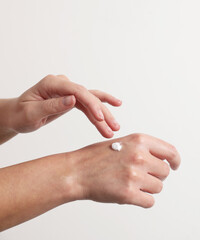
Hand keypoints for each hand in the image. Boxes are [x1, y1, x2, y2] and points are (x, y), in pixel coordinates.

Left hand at [4, 74, 121, 137]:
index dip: (91, 103)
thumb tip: (73, 100)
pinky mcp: (72, 99)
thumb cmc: (20, 114)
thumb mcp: (31, 113)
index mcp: (52, 83)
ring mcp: (69, 91)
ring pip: (92, 102)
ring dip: (104, 115)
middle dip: (103, 112)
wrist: (17, 115)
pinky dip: (99, 115)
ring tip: (115, 128)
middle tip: (114, 127)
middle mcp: (63, 84)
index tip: (100, 117)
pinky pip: (89, 106)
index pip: (78, 91)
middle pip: (89, 96)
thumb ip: (52, 106)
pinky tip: (110, 119)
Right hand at [71, 133, 180, 207]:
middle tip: (140, 176)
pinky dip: (143, 200)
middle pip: (165, 172)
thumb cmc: (97, 157)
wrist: (76, 171)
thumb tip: (165, 159)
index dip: (175, 161)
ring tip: (131, 183)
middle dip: (156, 176)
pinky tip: (131, 194)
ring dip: (148, 188)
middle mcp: (139, 156)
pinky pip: (149, 201)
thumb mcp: (124, 142)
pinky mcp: (128, 193)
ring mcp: (134, 175)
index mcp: (140, 140)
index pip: (170, 152)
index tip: (175, 166)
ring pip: (158, 187)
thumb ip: (145, 148)